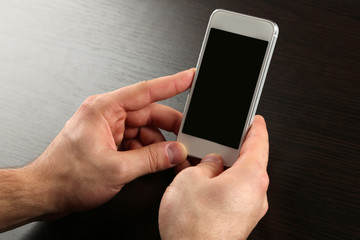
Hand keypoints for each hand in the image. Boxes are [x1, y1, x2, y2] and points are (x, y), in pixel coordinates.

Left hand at [20, 69, 193, 217]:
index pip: (145, 91)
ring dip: (158, 145)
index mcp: (104, 110)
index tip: (189, 77)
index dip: (172, 83)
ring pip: (144, 130)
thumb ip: (151, 160)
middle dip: (169, 128)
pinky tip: (152, 163)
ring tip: (168, 160)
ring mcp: (108, 129)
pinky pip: (136, 141)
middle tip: (186, 139)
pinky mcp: (109, 142)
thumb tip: (175, 152)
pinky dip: (147, 152)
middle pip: (148, 114)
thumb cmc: (66, 177)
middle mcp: (107, 115)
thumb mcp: (116, 169)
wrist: (45, 193)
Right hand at [159, 115, 268, 239]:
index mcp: (251, 177)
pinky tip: (200, 184)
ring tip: (200, 163)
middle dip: (230, 150)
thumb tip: (211, 162)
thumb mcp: (191, 179)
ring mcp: (248, 210)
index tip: (254, 119)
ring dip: (221, 169)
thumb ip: (205, 164)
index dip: (255, 126)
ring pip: (237, 179)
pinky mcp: (238, 221)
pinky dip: (219, 185)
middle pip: (248, 161)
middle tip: (216, 140)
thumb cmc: (195, 227)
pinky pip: (231, 194)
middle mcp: (256, 194)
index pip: (259, 142)